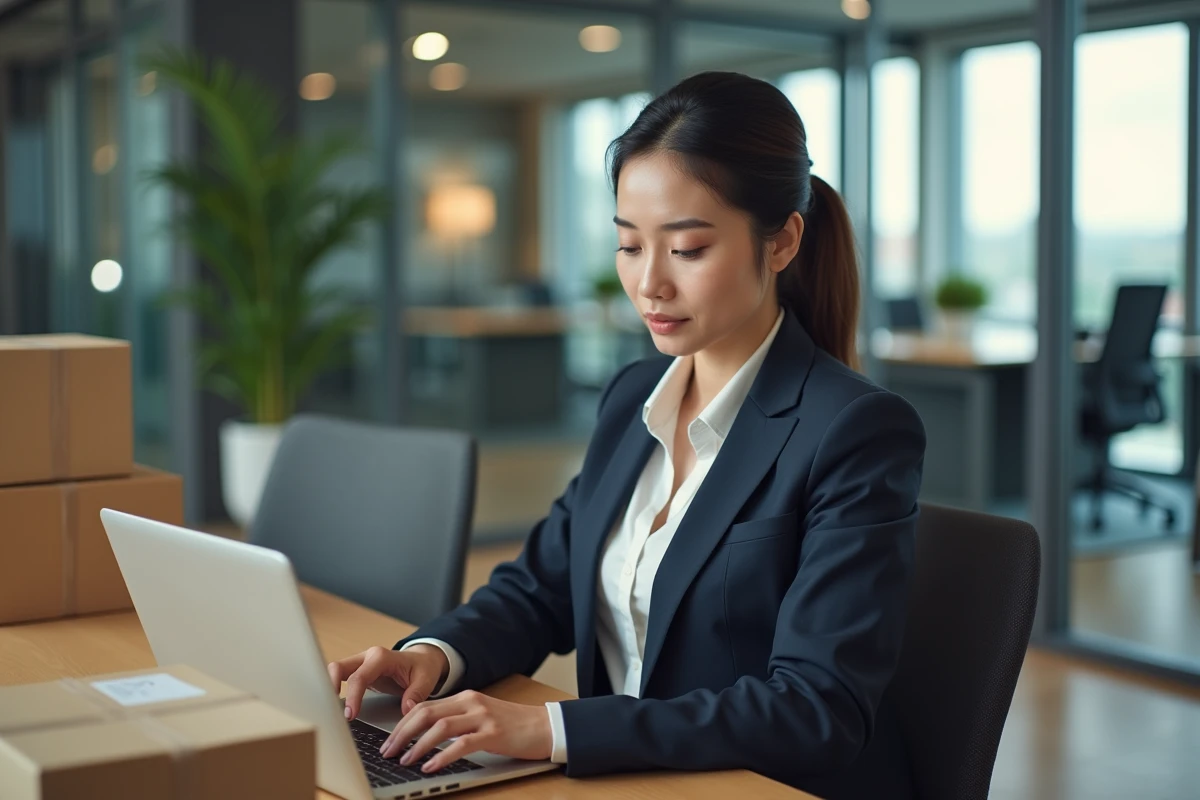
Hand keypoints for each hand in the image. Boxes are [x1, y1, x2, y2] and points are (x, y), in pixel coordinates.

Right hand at [328, 644, 449, 719]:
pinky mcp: (357, 672)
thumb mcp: (426, 680)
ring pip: (334, 671)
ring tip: (329, 712)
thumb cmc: (422, 668)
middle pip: (338, 668)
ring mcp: (360, 664)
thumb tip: (406, 709)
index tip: (351, 715)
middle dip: (330, 688)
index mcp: (382, 657)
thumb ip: (416, 693)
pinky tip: (333, 707)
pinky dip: (332, 690)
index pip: (360, 676)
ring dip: (328, 688)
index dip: (353, 696)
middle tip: (333, 713)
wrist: (422, 661)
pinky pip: (339, 678)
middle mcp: (367, 657)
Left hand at [380, 690, 552, 772]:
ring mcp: (482, 717)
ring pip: (440, 728)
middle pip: (426, 714)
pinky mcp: (493, 734)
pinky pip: (461, 745)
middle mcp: (470, 703)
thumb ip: (458, 721)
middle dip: (402, 734)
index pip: (424, 706)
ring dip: (417, 746)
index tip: (389, 740)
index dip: (402, 724)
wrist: (545, 726)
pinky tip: (431, 767)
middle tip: (388, 751)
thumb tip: (426, 738)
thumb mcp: (481, 716)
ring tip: (405, 761)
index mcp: (465, 698)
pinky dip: (442, 756)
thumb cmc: (513, 725)